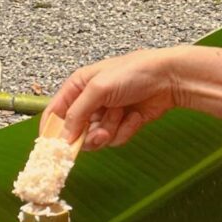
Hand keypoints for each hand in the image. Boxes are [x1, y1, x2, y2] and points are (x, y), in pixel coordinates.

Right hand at [47, 48, 185, 150]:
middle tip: (100, 133)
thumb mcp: (98, 89)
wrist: (169, 78)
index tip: (54, 148)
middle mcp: (89, 101)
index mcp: (77, 87)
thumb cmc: (134, 72)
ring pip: (96, 138)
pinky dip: (126, 130)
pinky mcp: (122, 124)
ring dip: (110, 130)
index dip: (52, 131)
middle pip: (75, 132)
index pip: (54, 113)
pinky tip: (135, 116)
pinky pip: (115, 139)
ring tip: (122, 115)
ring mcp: (106, 114)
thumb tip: (62, 137)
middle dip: (89, 135)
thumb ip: (77, 113)